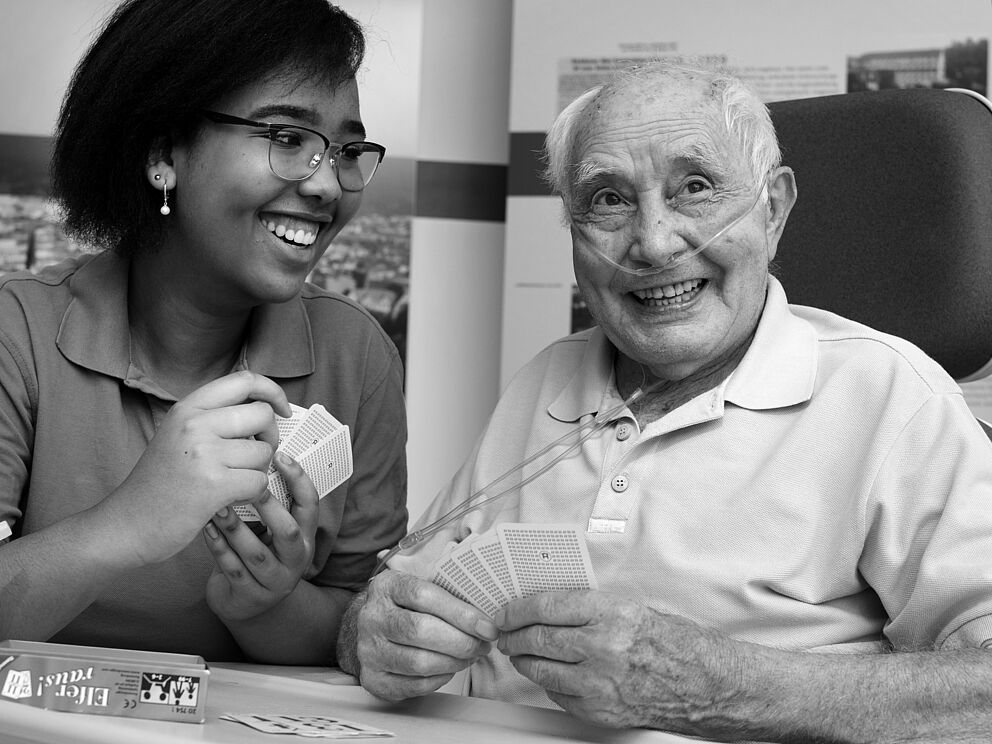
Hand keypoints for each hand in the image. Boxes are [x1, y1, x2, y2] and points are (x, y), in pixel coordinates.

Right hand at [101, 371, 290, 565]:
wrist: (127, 524)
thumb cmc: (160, 482)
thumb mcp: (178, 434)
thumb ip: (214, 417)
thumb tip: (265, 406)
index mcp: (188, 408)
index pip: (244, 380)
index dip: (272, 391)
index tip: (282, 409)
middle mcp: (195, 424)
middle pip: (262, 415)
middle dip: (270, 437)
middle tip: (254, 457)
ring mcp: (204, 453)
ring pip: (264, 452)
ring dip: (257, 471)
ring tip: (232, 481)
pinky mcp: (213, 485)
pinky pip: (259, 481)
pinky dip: (252, 493)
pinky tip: (231, 498)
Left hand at [203, 451, 318, 621]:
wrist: (249, 605)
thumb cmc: (258, 553)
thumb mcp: (272, 532)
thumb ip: (270, 504)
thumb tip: (255, 457)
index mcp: (305, 537)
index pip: (310, 504)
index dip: (299, 479)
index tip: (280, 456)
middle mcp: (296, 560)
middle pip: (288, 531)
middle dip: (267, 506)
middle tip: (245, 484)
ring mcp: (275, 582)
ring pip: (256, 553)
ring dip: (235, 527)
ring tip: (217, 506)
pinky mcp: (250, 597)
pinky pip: (233, 569)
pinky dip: (218, 547)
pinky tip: (206, 529)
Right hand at [355, 569, 498, 700]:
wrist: (372, 628)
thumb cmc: (406, 605)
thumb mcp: (419, 585)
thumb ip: (447, 590)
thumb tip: (487, 611)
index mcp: (386, 586)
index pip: (424, 596)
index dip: (460, 613)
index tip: (487, 626)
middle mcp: (372, 617)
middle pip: (421, 630)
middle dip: (462, 641)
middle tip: (484, 644)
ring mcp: (369, 650)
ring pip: (419, 662)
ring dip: (454, 662)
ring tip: (471, 656)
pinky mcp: (373, 679)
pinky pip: (414, 685)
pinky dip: (439, 679)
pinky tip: (450, 668)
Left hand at [495, 590, 746, 731]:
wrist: (702, 684)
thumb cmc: (671, 642)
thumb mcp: (630, 608)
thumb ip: (587, 606)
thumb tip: (544, 604)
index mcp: (610, 614)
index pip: (546, 606)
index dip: (516, 608)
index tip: (505, 610)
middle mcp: (602, 647)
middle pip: (537, 638)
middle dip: (511, 634)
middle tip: (503, 631)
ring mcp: (599, 682)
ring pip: (540, 669)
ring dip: (521, 658)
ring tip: (517, 650)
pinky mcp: (598, 709)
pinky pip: (556, 694)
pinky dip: (545, 681)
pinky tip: (545, 672)